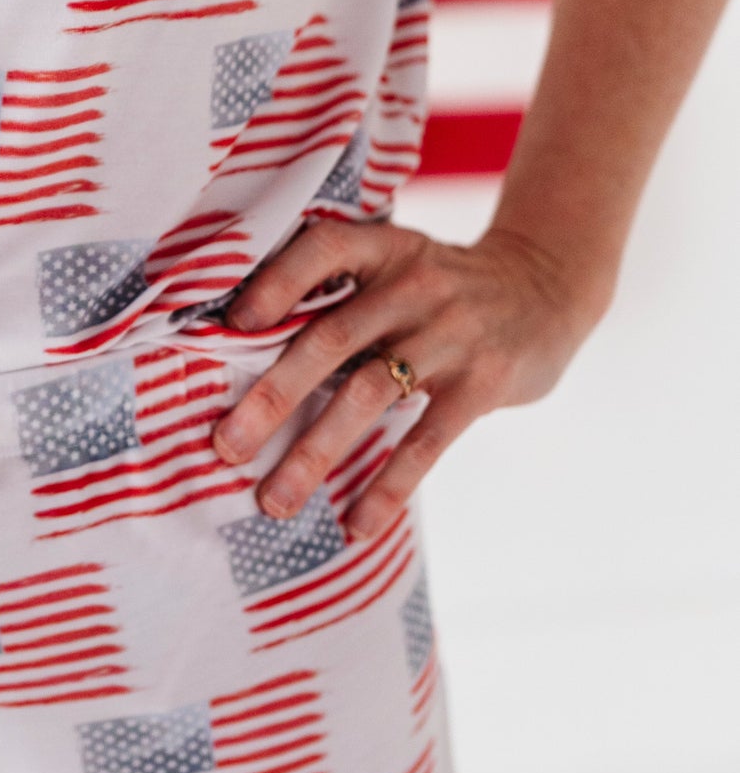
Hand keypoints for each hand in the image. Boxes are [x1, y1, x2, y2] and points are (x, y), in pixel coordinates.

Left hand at [209, 217, 610, 539]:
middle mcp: (413, 284)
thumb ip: (341, 292)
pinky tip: (356, 524)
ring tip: (275, 502)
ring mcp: (451, 333)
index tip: (228, 326)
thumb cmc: (441, 285)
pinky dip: (388, 486)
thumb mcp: (397, 263)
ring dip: (316, 453)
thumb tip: (243, 345)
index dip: (273, 283)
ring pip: (369, 396)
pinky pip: (427, 441)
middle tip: (226, 446)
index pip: (321, 250)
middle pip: (330, 340)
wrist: (544, 287)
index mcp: (384, 249)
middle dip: (273, 398)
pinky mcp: (483, 383)